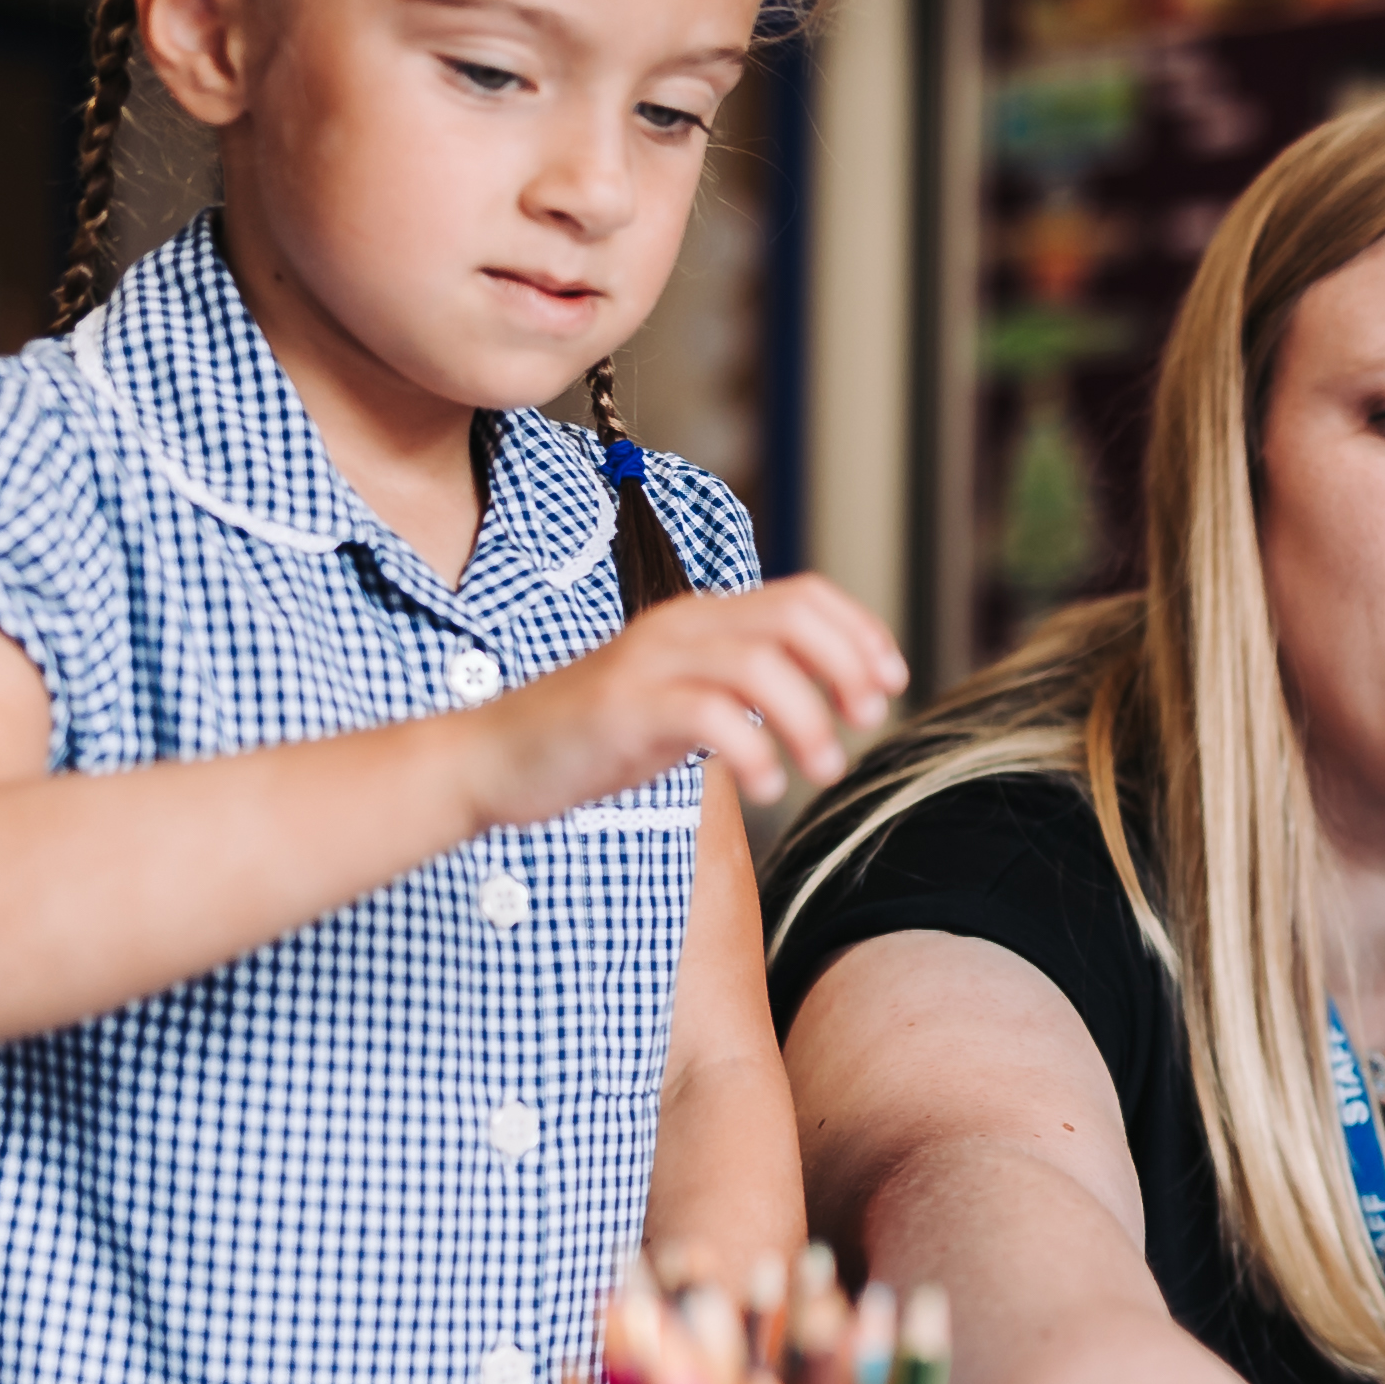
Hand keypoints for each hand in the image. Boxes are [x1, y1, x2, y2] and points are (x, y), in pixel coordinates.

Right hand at [468, 574, 907, 821]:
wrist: (494, 760)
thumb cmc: (595, 739)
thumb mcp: (680, 701)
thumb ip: (738, 688)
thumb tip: (817, 696)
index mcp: (699, 620)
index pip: (802, 595)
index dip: (860, 631)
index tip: (891, 681)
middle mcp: (679, 628)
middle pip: (793, 618)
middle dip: (847, 666)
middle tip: (866, 721)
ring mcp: (648, 664)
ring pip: (760, 664)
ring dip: (809, 719)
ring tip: (822, 769)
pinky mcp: (623, 708)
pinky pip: (709, 715)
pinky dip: (754, 752)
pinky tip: (766, 788)